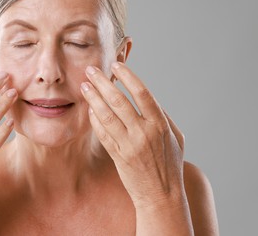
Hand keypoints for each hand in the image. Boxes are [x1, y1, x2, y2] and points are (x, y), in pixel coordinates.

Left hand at [81, 62, 185, 207]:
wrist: (161, 194)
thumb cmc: (170, 163)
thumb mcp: (175, 137)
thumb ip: (162, 116)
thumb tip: (145, 98)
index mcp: (160, 123)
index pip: (141, 92)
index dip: (127, 76)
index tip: (115, 65)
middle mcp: (144, 132)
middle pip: (118, 100)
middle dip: (102, 82)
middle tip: (91, 70)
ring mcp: (129, 144)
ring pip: (106, 115)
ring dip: (93, 98)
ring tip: (84, 86)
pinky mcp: (118, 155)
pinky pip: (102, 133)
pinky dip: (94, 119)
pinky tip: (89, 108)